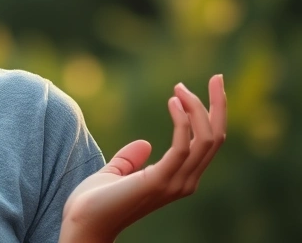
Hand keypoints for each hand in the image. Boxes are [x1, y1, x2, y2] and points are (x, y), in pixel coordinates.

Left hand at [61, 75, 226, 242]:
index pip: (209, 143)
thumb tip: (144, 143)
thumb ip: (130, 159)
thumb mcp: (116, 173)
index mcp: (179, 179)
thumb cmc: (96, 202)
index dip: (213, 114)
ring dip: (197, 108)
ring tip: (180, 88)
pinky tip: (172, 102)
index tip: (209, 87)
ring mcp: (175, 182)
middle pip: (215, 139)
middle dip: (218, 105)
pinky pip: (183, 145)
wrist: (83, 223)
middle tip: (216, 77)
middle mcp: (185, 181)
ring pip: (206, 139)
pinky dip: (182, 120)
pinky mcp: (160, 180)